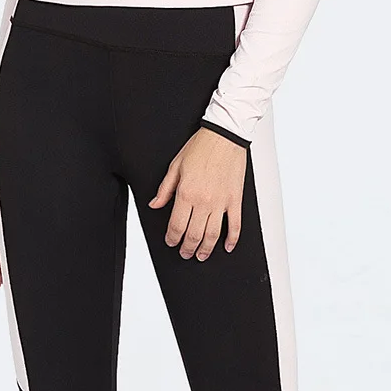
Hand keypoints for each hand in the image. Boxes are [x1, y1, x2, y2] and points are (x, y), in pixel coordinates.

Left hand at [148, 127, 245, 260]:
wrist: (225, 136)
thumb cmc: (201, 147)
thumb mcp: (175, 166)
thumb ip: (164, 189)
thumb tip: (155, 205)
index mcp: (186, 193)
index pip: (176, 226)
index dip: (172, 239)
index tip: (171, 242)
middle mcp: (203, 201)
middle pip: (193, 235)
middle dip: (187, 248)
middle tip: (185, 253)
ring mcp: (221, 203)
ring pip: (212, 235)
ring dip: (206, 250)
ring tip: (201, 255)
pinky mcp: (235, 200)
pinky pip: (235, 226)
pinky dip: (232, 240)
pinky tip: (227, 247)